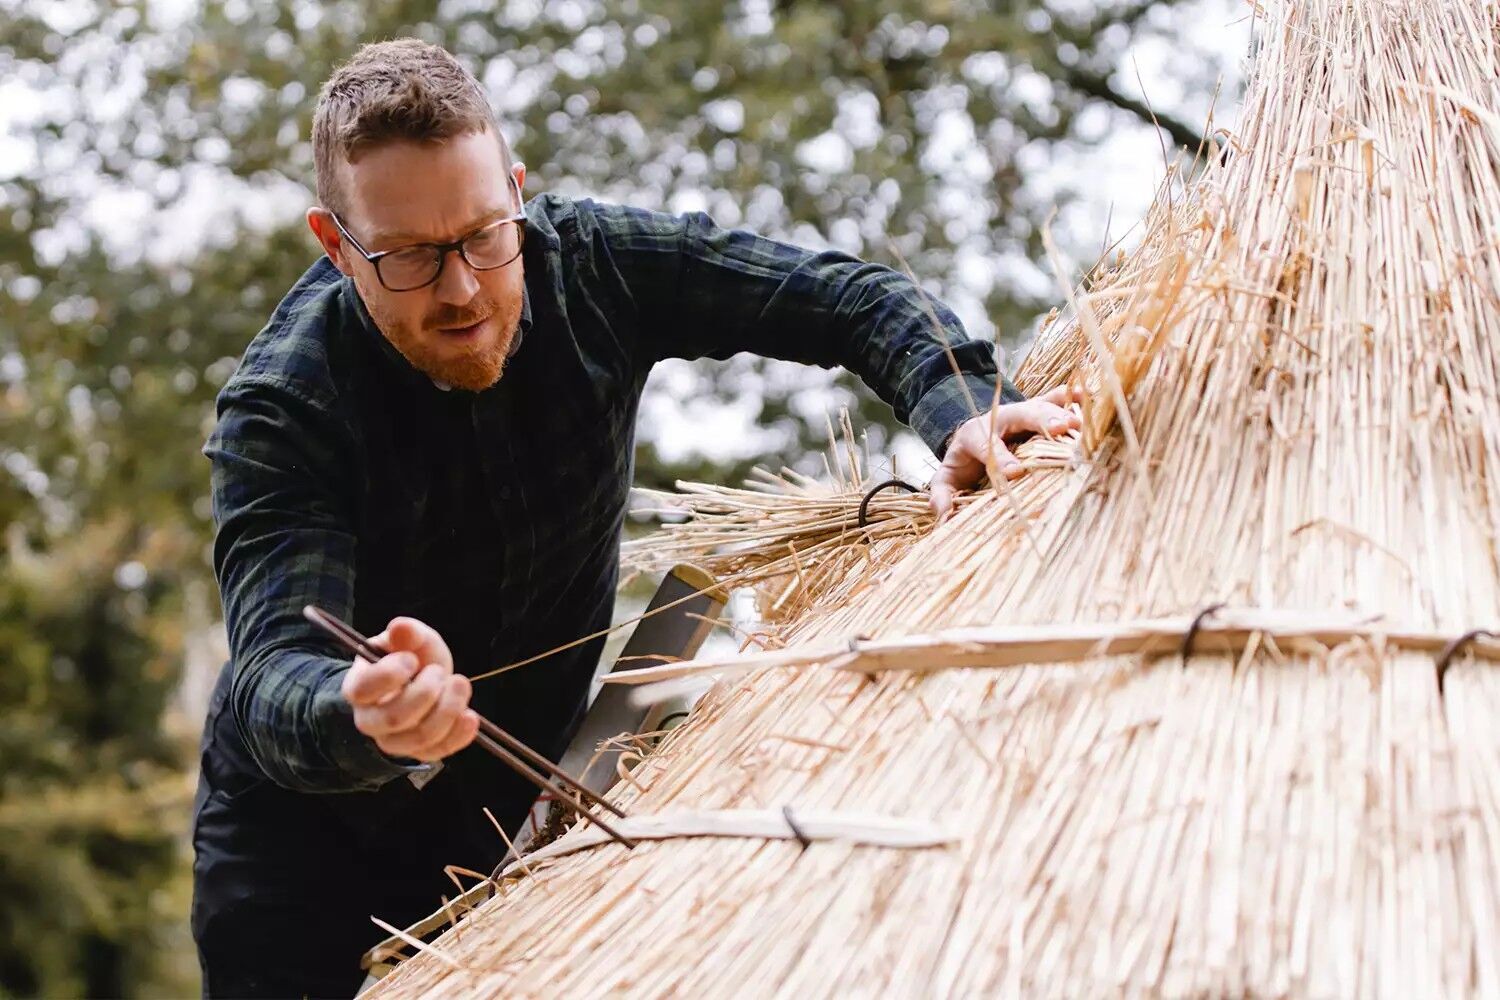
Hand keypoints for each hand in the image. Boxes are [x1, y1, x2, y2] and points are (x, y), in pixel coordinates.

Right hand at [340, 616, 479, 761]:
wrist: (424, 681)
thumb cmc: (413, 658)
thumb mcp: (411, 639)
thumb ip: (408, 633)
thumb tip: (400, 627)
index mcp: (359, 687)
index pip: (363, 689)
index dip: (389, 675)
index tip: (411, 659)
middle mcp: (371, 719)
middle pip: (393, 719)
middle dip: (424, 693)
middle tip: (438, 672)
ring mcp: (395, 740)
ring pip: (418, 739)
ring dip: (446, 711)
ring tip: (459, 685)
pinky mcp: (420, 752)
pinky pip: (438, 752)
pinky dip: (459, 735)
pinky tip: (470, 716)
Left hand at [928, 383, 1084, 518]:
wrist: (972, 436)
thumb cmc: (964, 462)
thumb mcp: (947, 479)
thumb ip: (942, 495)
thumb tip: (943, 516)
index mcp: (974, 434)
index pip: (987, 444)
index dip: (1000, 457)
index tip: (1014, 472)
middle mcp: (1000, 418)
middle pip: (1022, 414)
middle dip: (1041, 420)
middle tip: (1061, 429)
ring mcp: (1021, 412)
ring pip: (1042, 405)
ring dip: (1060, 410)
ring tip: (1079, 420)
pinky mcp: (1038, 410)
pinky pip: (1055, 398)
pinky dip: (1070, 397)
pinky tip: (1086, 396)